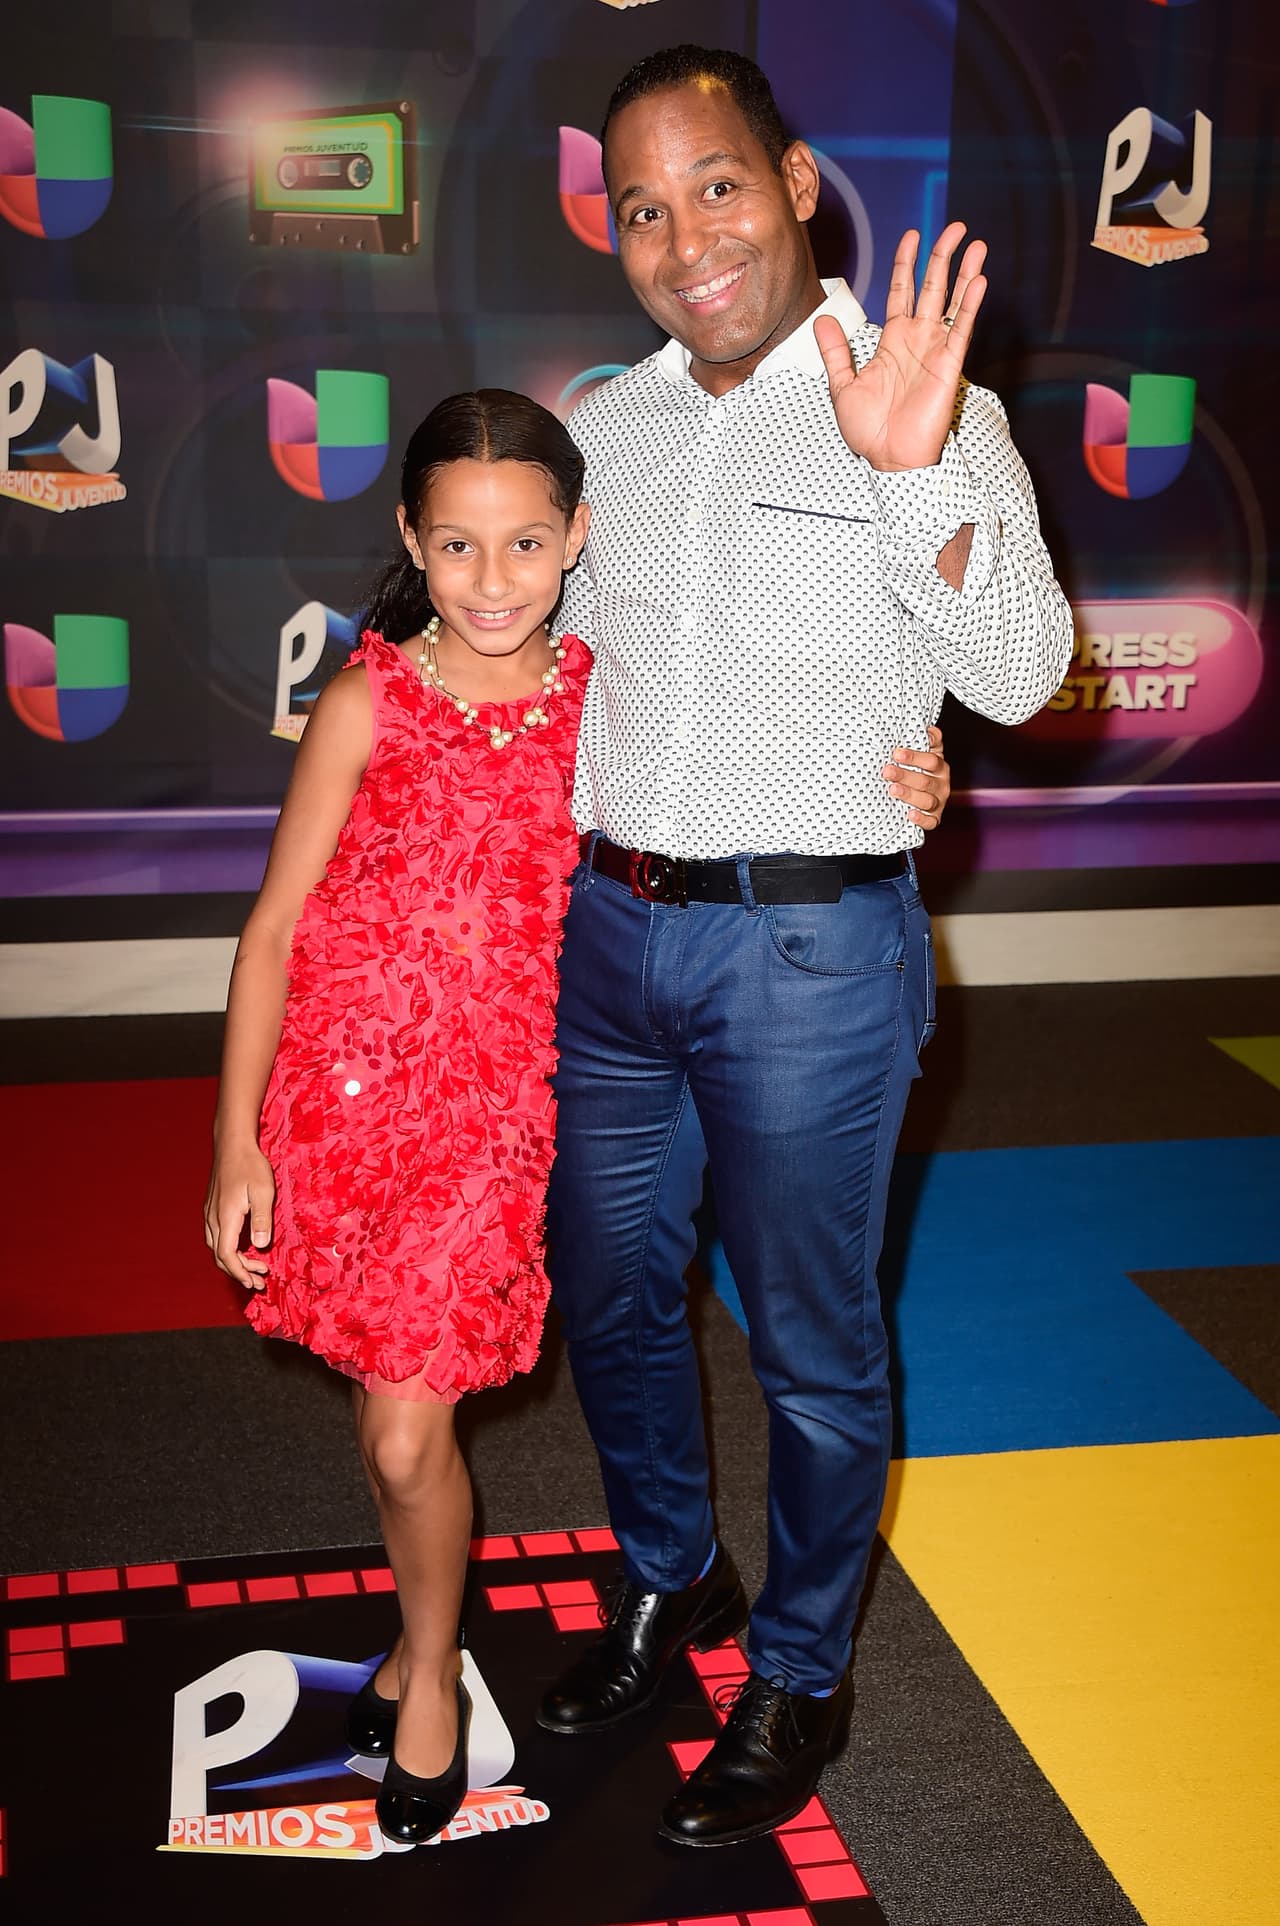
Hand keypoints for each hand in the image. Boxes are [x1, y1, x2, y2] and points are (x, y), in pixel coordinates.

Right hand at [204, 1144, 275, 1288]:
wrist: (232, 1144)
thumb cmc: (250, 1165)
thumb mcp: (263, 1191)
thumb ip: (261, 1219)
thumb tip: (260, 1246)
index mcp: (226, 1218)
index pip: (227, 1256)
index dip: (239, 1273)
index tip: (254, 1283)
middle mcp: (213, 1219)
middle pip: (220, 1256)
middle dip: (239, 1272)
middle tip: (259, 1281)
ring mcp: (210, 1213)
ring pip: (216, 1247)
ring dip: (233, 1261)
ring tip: (254, 1268)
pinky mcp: (212, 1208)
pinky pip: (215, 1236)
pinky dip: (228, 1249)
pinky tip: (243, 1247)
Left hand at [814, 222, 987, 471]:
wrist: (888, 460)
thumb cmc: (868, 431)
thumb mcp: (842, 386)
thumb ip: (835, 352)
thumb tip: (822, 319)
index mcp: (893, 340)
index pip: (902, 290)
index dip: (906, 263)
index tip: (911, 235)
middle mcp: (917, 339)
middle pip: (933, 287)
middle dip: (943, 256)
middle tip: (955, 226)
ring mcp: (935, 350)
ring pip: (953, 302)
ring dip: (965, 273)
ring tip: (975, 244)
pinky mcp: (949, 366)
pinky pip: (961, 330)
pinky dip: (970, 305)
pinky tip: (978, 281)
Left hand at [882, 725, 949, 829]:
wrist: (920, 794)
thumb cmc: (919, 769)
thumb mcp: (925, 752)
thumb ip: (929, 740)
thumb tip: (928, 729)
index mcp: (939, 766)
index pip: (931, 760)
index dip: (914, 757)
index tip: (896, 753)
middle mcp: (942, 785)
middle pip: (925, 781)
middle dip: (905, 775)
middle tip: (887, 771)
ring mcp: (939, 802)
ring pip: (927, 801)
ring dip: (909, 795)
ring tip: (892, 789)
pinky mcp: (935, 818)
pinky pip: (931, 822)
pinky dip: (921, 819)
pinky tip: (909, 814)